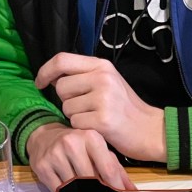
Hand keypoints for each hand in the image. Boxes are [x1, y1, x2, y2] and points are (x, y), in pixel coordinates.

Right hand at [26, 123, 135, 191]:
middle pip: (90, 180)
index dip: (114, 188)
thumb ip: (116, 170)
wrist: (44, 136)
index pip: (107, 169)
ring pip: (73, 187)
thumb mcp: (99, 151)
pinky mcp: (42, 166)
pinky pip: (57, 190)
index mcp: (91, 138)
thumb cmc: (78, 145)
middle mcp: (72, 143)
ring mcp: (55, 154)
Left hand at [36, 53, 166, 163]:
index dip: (45, 71)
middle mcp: (102, 78)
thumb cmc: (126, 109)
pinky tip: (97, 128)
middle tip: (85, 108)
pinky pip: (75, 124)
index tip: (40, 83)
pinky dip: (83, 129)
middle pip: (61, 87)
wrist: (151, 130)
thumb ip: (84, 76)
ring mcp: (103, 99)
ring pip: (67, 108)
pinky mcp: (102, 120)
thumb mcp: (109, 82)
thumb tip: (54, 78)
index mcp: (101, 65)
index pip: (62, 60)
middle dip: (67, 101)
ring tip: (94, 118)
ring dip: (75, 117)